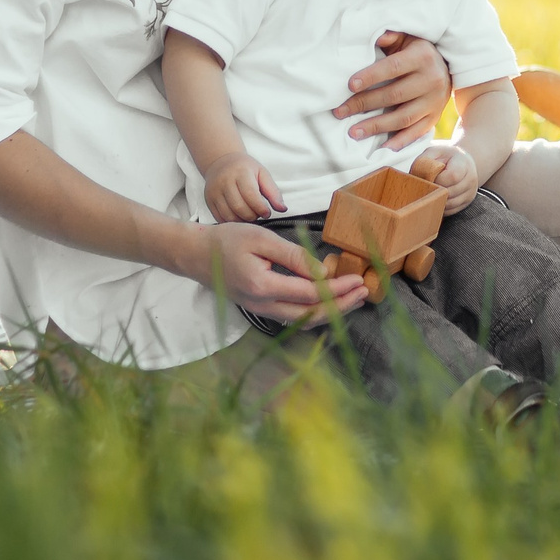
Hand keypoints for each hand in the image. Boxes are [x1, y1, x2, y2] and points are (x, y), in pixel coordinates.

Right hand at [202, 152, 284, 222]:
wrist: (221, 162)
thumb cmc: (245, 169)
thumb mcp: (262, 174)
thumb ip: (273, 192)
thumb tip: (282, 209)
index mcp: (240, 172)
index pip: (250, 195)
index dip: (261, 208)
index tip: (267, 213)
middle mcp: (224, 181)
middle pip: (239, 208)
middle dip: (253, 216)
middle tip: (258, 215)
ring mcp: (214, 192)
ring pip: (229, 215)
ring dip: (242, 221)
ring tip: (250, 215)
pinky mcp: (208, 200)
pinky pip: (220, 218)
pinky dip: (232, 222)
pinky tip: (239, 217)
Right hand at [208, 222, 366, 323]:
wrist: (196, 255)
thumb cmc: (226, 241)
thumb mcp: (261, 239)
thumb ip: (293, 256)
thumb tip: (323, 273)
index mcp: (263, 286)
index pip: (310, 293)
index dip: (338, 289)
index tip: (358, 281)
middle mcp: (263, 305)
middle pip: (311, 314)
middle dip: (341, 305)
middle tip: (364, 293)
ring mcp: (261, 310)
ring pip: (303, 320)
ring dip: (330, 311)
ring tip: (352, 299)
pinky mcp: (260, 309)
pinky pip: (293, 317)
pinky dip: (314, 311)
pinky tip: (328, 301)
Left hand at [335, 31, 452, 147]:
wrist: (447, 67)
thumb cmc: (416, 51)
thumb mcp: (407, 38)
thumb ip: (389, 37)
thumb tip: (370, 36)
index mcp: (422, 56)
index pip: (393, 68)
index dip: (371, 76)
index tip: (349, 85)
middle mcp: (432, 79)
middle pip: (394, 95)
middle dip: (364, 104)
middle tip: (340, 112)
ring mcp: (434, 101)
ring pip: (403, 117)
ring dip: (376, 126)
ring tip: (353, 132)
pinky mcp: (434, 117)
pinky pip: (417, 132)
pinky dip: (400, 141)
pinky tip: (382, 147)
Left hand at [413, 142, 482, 213]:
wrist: (463, 162)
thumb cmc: (445, 157)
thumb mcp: (434, 152)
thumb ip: (425, 162)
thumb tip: (418, 178)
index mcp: (464, 163)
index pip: (452, 176)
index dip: (438, 180)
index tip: (430, 177)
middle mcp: (471, 179)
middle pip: (451, 192)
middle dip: (435, 191)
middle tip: (427, 186)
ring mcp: (470, 193)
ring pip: (451, 204)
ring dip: (437, 200)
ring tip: (430, 192)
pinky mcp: (466, 203)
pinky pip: (451, 211)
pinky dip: (441, 207)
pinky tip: (436, 198)